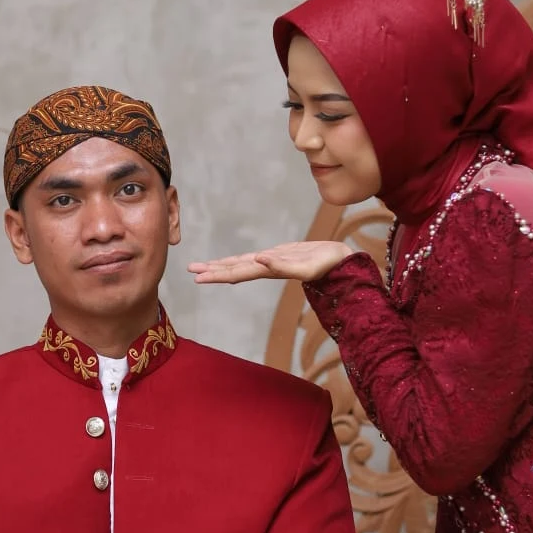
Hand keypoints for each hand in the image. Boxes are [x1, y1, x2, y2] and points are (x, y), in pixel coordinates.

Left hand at [188, 241, 351, 285]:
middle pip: (234, 269)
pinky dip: (241, 260)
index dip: (217, 274)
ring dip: (222, 265)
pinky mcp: (279, 255)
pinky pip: (254, 258)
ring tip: (203, 267)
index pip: (236, 272)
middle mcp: (266, 267)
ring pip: (242, 263)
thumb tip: (259, 259)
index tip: (197, 277)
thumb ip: (282, 265)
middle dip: (212, 270)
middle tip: (190, 270)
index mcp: (268, 270)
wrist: (342, 264)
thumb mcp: (305, 267)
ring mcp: (272, 262)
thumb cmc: (327, 266)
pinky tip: (234, 262)